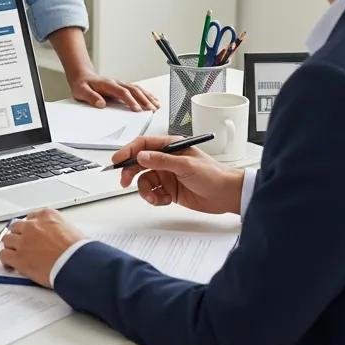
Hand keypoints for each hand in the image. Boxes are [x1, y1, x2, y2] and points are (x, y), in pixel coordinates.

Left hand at [0, 208, 85, 287]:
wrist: (76, 263)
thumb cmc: (78, 250)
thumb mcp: (71, 230)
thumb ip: (58, 229)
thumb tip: (57, 237)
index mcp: (46, 215)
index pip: (31, 217)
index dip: (29, 227)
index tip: (30, 233)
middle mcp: (33, 226)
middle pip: (16, 226)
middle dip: (18, 235)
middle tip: (21, 243)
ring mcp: (24, 241)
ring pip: (7, 239)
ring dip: (11, 246)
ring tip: (14, 253)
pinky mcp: (19, 258)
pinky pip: (4, 255)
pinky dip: (6, 260)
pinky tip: (10, 265)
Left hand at [69, 73, 159, 111]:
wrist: (83, 76)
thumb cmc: (82, 85)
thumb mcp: (81, 91)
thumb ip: (90, 97)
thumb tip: (100, 103)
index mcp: (107, 84)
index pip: (122, 92)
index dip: (130, 100)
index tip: (137, 109)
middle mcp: (116, 83)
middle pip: (133, 90)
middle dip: (144, 100)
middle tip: (152, 110)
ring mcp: (121, 84)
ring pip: (137, 89)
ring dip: (148, 97)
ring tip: (156, 106)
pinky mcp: (123, 86)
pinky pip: (137, 89)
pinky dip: (146, 94)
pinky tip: (153, 99)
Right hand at [112, 135, 243, 214]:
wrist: (226, 195)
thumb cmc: (213, 175)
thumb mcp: (186, 165)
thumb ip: (162, 160)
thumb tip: (141, 156)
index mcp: (171, 146)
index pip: (144, 144)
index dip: (128, 151)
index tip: (117, 160)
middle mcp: (167, 159)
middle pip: (140, 162)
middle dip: (131, 172)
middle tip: (124, 182)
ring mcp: (167, 175)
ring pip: (145, 180)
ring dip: (146, 190)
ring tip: (155, 197)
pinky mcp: (170, 190)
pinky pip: (153, 193)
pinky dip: (155, 198)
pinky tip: (166, 200)